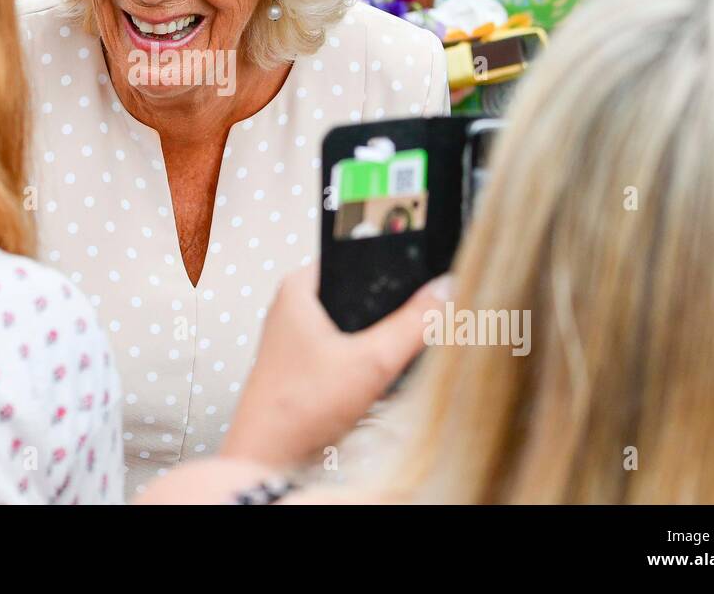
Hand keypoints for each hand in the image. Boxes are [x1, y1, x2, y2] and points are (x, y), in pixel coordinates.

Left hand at [220, 264, 452, 468]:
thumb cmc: (297, 408)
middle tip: (421, 323)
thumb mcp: (370, 361)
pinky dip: (367, 360)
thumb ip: (413, 324)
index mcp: (300, 287)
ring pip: (356, 325)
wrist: (268, 457)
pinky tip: (381, 376)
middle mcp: (295, 306)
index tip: (426, 279)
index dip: (394, 267)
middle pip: (361, 293)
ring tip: (402, 352)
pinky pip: (347, 350)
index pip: (357, 257)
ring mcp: (298, 337)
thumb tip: (445, 291)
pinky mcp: (306, 365)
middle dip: (391, 311)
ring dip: (380, 339)